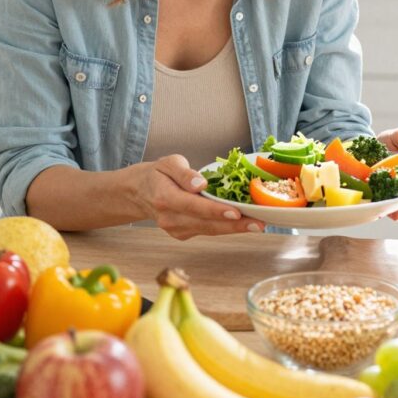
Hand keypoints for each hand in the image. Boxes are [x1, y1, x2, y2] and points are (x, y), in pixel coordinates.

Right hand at [139, 155, 264, 239]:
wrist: (138, 193)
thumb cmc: (157, 174)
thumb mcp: (168, 163)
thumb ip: (184, 173)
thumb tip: (201, 184)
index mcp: (164, 198)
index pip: (193, 206)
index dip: (215, 211)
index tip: (236, 212)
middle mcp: (169, 218)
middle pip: (205, 224)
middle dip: (234, 226)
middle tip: (259, 224)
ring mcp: (175, 229)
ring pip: (209, 231)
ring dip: (234, 229)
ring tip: (258, 225)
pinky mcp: (182, 234)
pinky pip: (207, 231)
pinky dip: (225, 228)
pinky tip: (243, 223)